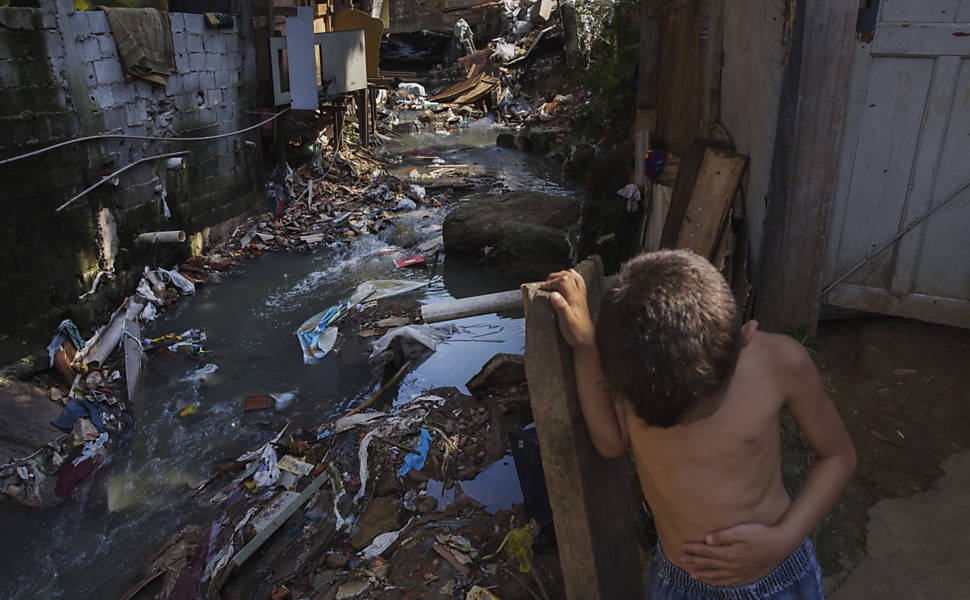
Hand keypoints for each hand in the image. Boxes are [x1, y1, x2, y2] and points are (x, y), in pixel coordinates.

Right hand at [541, 269, 594, 348]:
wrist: (587, 341)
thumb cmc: (576, 334)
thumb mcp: (566, 322)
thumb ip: (561, 307)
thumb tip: (553, 294)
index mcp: (574, 299)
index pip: (563, 281)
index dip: (551, 281)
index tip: (543, 288)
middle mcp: (578, 296)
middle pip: (567, 276)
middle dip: (554, 277)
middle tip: (545, 284)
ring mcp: (580, 297)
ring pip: (574, 278)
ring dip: (562, 275)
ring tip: (553, 278)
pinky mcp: (581, 300)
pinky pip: (579, 283)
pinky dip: (574, 276)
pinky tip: (571, 273)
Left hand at [679, 523, 793, 586]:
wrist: (780, 545)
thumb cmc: (760, 534)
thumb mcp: (741, 531)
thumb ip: (723, 536)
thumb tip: (706, 540)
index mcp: (730, 553)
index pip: (706, 552)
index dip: (693, 549)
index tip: (682, 547)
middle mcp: (733, 566)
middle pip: (709, 563)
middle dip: (694, 561)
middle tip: (681, 559)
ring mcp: (740, 572)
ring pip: (717, 575)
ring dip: (704, 574)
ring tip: (692, 575)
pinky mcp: (746, 575)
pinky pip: (729, 582)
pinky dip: (719, 583)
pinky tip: (713, 583)